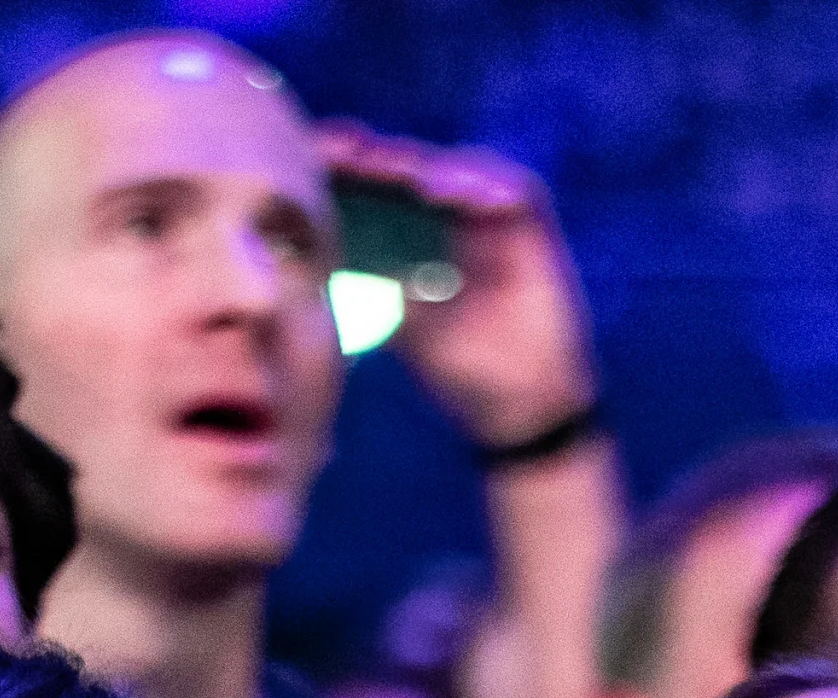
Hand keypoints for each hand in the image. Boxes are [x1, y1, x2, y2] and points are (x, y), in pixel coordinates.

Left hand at [320, 127, 595, 449]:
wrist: (519, 408)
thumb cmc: (461, 369)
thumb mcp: (399, 322)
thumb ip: (364, 287)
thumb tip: (305, 262)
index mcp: (419, 236)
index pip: (380, 188)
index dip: (345, 170)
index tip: (308, 160)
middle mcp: (456, 219)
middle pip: (411, 169)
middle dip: (373, 157)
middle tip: (338, 149)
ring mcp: (494, 220)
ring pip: (455, 171)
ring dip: (419, 166)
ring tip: (384, 166)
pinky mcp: (532, 228)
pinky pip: (510, 190)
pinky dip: (478, 184)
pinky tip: (440, 189)